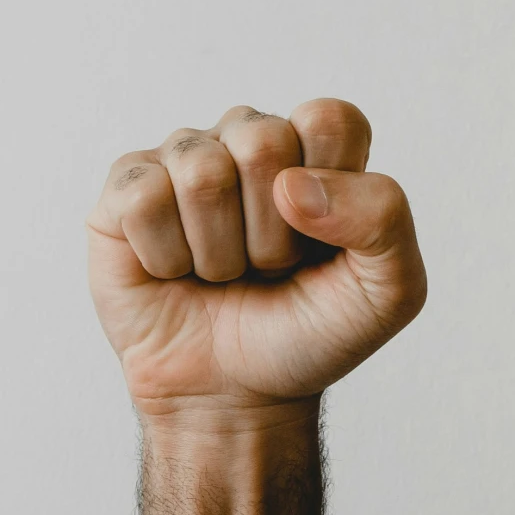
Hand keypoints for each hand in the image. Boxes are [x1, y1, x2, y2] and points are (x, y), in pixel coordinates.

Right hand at [86, 99, 425, 422]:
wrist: (235, 395)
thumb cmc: (307, 334)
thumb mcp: (387, 292)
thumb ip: (383, 219)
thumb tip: (293, 184)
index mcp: (315, 150)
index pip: (329, 119)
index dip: (329, 189)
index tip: (321, 244)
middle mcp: (247, 140)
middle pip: (263, 141)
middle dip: (271, 232)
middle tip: (267, 268)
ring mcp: (184, 160)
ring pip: (201, 174)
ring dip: (218, 252)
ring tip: (222, 274)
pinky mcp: (126, 190)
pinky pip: (143, 198)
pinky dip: (165, 257)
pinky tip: (173, 272)